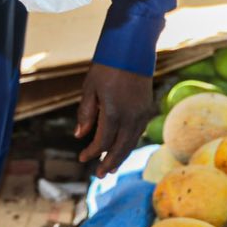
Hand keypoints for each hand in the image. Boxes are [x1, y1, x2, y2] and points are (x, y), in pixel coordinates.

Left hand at [75, 63, 154, 178]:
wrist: (132, 51)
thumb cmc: (106, 67)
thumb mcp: (89, 88)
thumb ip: (85, 114)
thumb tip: (79, 136)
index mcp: (113, 113)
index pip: (102, 142)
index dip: (92, 153)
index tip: (81, 158)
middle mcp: (130, 117)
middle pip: (120, 148)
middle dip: (109, 162)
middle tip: (99, 175)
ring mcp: (141, 114)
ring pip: (131, 142)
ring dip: (121, 156)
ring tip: (111, 167)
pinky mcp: (147, 109)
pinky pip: (137, 133)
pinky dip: (129, 143)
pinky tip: (122, 148)